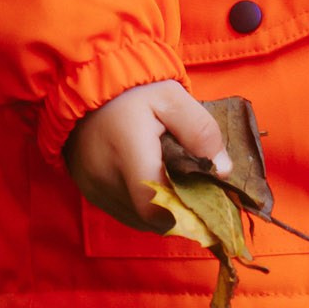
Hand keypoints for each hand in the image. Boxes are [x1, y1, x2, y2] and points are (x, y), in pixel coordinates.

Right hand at [66, 81, 229, 231]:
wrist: (85, 87)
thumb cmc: (132, 92)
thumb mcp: (172, 98)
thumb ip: (200, 131)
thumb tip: (223, 170)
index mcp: (127, 151)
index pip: (154, 207)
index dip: (182, 213)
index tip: (202, 199)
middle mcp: (105, 177)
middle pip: (149, 218)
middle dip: (177, 210)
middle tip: (192, 188)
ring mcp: (94, 188)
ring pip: (138, 220)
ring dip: (159, 210)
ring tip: (170, 182)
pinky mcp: (89, 192)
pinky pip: (124, 213)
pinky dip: (142, 206)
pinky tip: (151, 183)